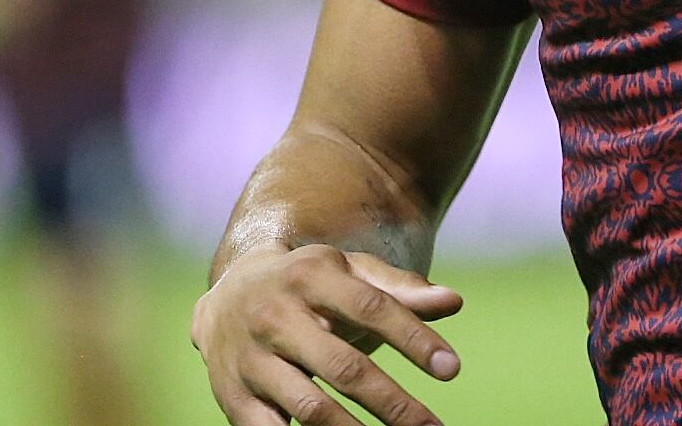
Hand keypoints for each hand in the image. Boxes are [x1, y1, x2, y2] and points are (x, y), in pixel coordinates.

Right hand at [193, 242, 464, 425]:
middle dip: (393, 403)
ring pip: (310, 407)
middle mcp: (276, 316)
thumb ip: (399, 290)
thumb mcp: (348, 274)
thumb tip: (454, 302)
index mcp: (310, 275)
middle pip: (344, 367)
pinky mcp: (233, 396)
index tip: (451, 369)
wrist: (228, 296)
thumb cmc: (308, 286)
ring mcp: (251, 359)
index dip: (413, 339)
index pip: (371, 307)